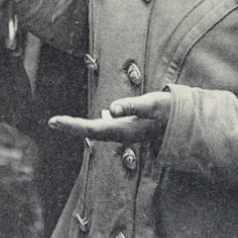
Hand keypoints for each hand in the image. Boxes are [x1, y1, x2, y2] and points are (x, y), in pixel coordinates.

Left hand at [49, 91, 172, 144]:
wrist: (185, 123)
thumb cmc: (167, 113)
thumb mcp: (151, 105)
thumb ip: (132, 106)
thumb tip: (112, 108)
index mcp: (122, 129)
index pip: (91, 128)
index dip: (72, 126)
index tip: (53, 121)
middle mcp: (122, 131)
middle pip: (92, 131)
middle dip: (72, 127)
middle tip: (52, 122)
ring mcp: (127, 130)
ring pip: (100, 130)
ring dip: (83, 126)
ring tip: (66, 123)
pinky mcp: (133, 126)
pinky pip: (112, 125)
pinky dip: (105, 119)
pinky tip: (105, 115)